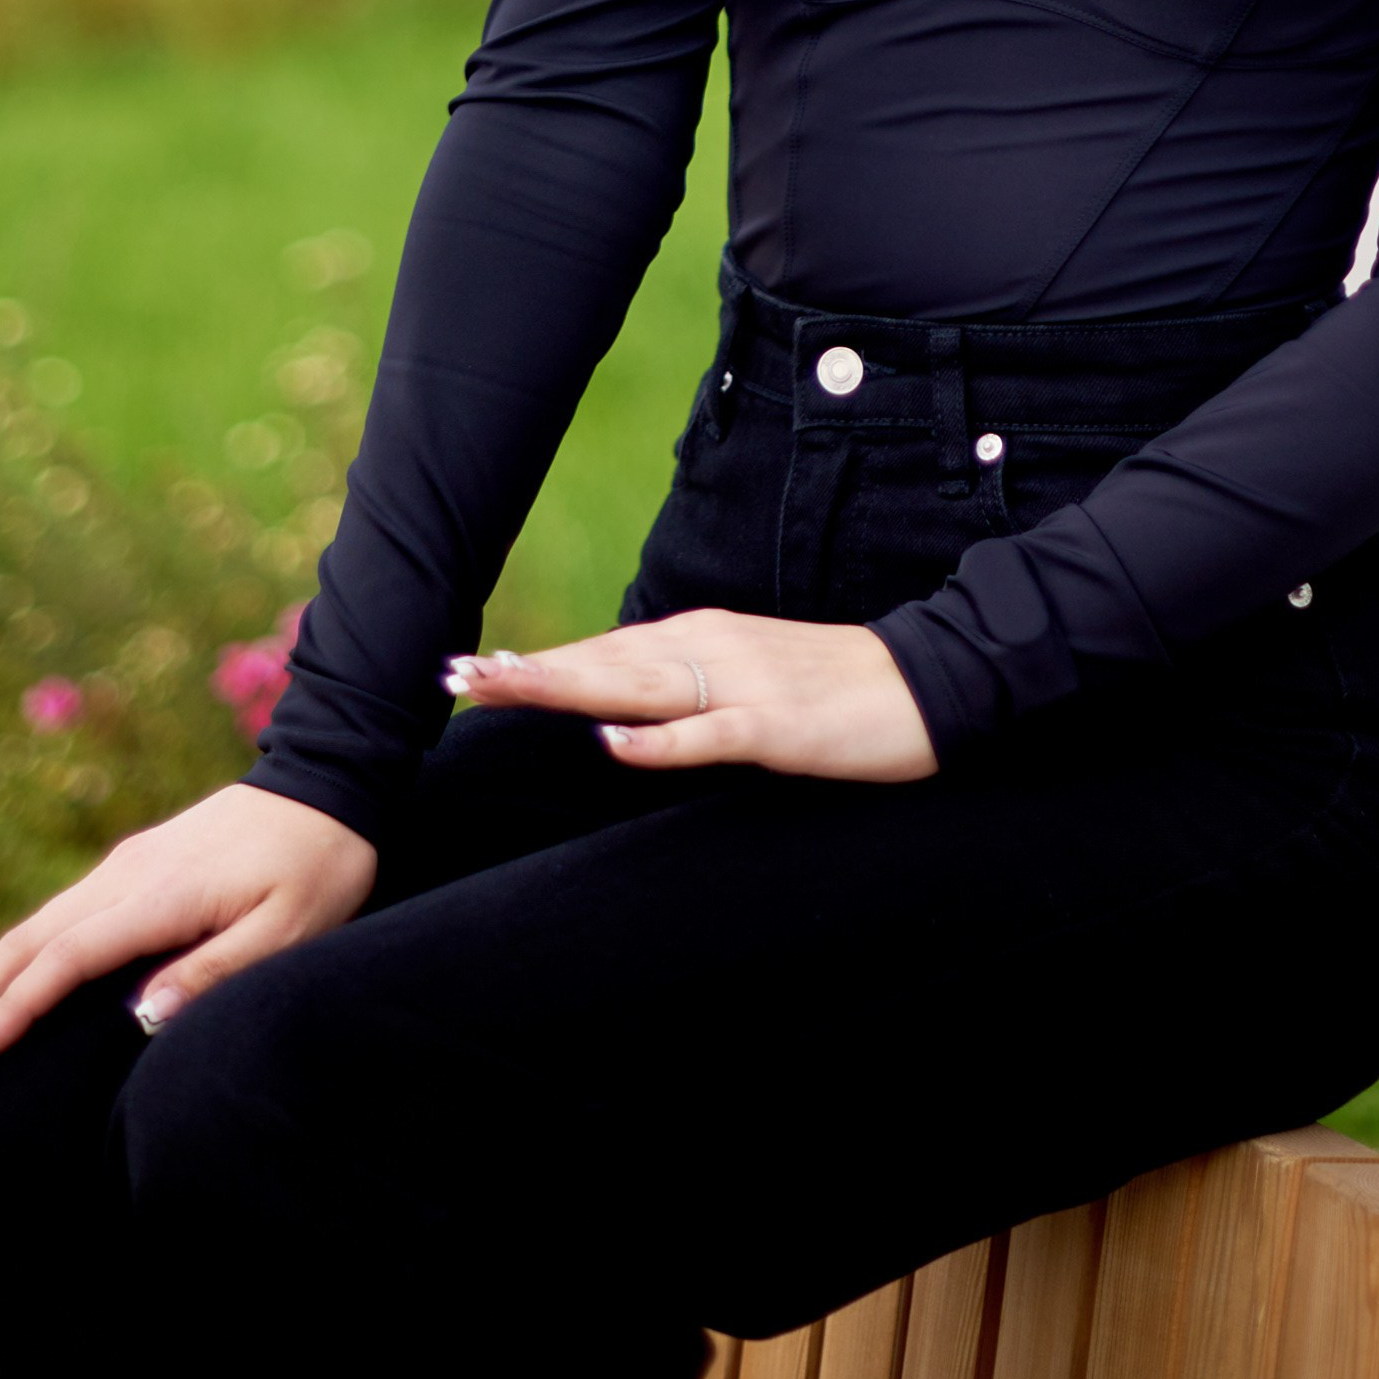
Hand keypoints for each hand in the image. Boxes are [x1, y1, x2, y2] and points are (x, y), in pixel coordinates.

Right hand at [0, 781, 374, 1071]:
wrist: (332, 780)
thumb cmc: (319, 866)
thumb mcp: (289, 929)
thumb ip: (214, 971)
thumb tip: (137, 1020)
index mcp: (160, 893)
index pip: (65, 959)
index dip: (12, 1011)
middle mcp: (129, 873)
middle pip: (29, 940)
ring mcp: (129, 863)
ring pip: (39, 925)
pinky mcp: (138, 862)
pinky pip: (63, 915)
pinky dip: (21, 953)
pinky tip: (10, 982)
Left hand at [445, 611, 935, 782]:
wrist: (925, 681)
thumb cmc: (830, 687)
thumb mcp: (744, 678)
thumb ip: (682, 688)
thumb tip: (611, 709)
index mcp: (698, 638)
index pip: (598, 652)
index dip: (532, 666)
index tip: (464, 673)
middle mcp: (708, 649)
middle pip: (600, 664)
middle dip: (524, 674)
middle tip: (453, 678)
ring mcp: (741, 685)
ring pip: (635, 687)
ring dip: (564, 688)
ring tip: (500, 690)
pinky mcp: (778, 726)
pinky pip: (710, 734)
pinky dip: (659, 739)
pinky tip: (613, 740)